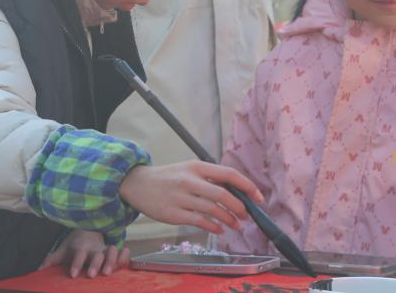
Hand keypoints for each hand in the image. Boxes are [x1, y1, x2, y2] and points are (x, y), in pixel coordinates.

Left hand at [39, 229, 128, 277]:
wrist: (88, 231)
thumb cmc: (74, 245)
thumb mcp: (62, 250)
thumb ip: (51, 260)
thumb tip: (37, 271)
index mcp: (81, 247)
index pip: (78, 255)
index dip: (76, 263)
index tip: (72, 274)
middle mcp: (94, 248)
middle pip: (96, 254)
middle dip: (95, 264)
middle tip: (92, 275)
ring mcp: (105, 249)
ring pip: (111, 251)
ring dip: (111, 261)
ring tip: (108, 273)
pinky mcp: (114, 252)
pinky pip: (122, 253)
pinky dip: (124, 257)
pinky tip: (126, 263)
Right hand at [118, 161, 263, 234]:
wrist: (137, 183)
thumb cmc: (168, 177)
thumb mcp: (189, 169)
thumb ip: (210, 177)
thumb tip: (236, 191)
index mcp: (197, 166)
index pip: (228, 174)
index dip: (247, 186)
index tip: (258, 197)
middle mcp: (190, 180)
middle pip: (223, 194)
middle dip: (239, 207)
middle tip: (247, 215)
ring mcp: (181, 197)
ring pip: (212, 210)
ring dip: (229, 219)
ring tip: (236, 225)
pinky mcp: (173, 214)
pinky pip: (199, 221)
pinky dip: (213, 226)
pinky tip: (220, 229)